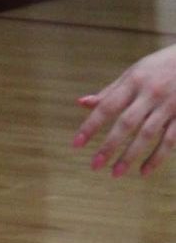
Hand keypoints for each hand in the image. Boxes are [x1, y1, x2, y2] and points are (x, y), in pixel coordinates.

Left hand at [74, 45, 175, 176]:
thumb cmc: (157, 68)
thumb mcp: (133, 74)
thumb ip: (110, 91)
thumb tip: (82, 103)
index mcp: (133, 82)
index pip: (107, 106)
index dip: (91, 125)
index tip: (77, 143)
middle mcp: (149, 94)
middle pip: (126, 123)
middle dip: (109, 145)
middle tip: (94, 165)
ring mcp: (167, 107)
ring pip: (147, 135)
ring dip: (130, 156)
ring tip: (115, 173)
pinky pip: (169, 142)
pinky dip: (156, 158)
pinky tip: (143, 172)